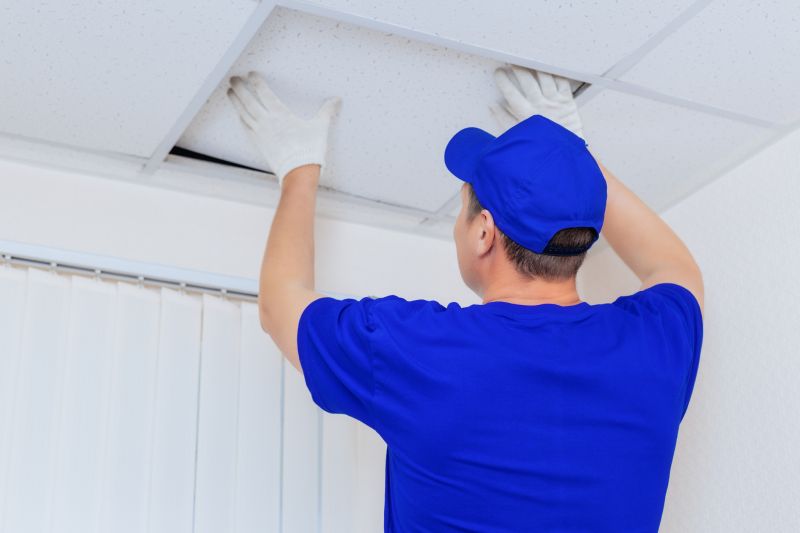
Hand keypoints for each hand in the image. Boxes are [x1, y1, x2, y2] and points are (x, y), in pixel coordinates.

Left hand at [227, 71, 341, 185]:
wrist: (298, 172)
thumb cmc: (309, 150)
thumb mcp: (320, 128)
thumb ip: (326, 112)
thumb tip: (336, 100)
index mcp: (280, 114)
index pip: (264, 93)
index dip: (256, 82)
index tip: (251, 74)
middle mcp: (267, 122)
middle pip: (248, 101)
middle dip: (240, 88)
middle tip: (233, 79)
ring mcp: (260, 133)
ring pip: (243, 113)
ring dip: (236, 102)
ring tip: (230, 92)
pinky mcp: (259, 144)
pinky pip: (246, 128)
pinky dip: (241, 119)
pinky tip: (239, 115)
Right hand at [490, 65, 583, 139]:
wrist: (563, 153)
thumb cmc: (539, 145)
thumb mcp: (517, 135)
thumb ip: (504, 120)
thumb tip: (492, 106)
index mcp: (527, 114)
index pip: (511, 93)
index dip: (503, 80)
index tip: (498, 72)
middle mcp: (541, 105)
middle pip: (528, 80)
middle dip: (518, 68)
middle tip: (512, 63)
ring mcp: (556, 102)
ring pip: (545, 77)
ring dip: (536, 67)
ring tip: (529, 61)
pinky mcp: (568, 101)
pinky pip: (562, 81)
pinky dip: (556, 73)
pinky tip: (549, 69)